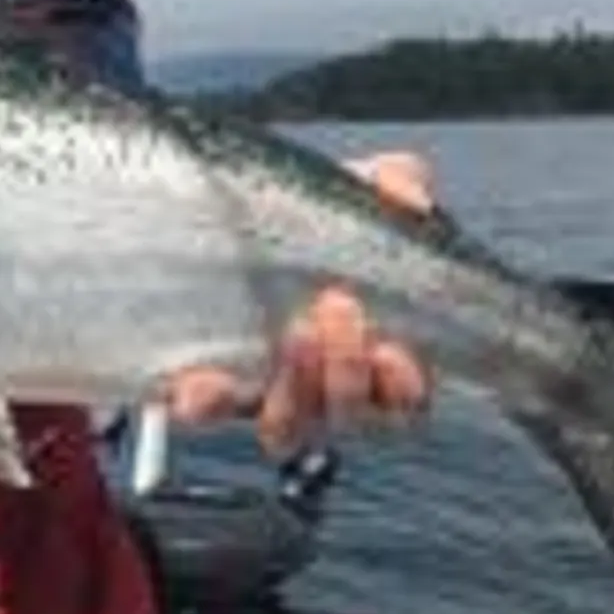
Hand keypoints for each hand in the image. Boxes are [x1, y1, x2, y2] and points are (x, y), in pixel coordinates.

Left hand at [164, 150, 436, 454]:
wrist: (212, 213)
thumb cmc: (301, 216)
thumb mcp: (352, 192)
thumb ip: (393, 186)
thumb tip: (409, 193)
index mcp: (370, 352)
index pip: (403, 397)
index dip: (404, 386)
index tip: (395, 351)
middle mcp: (318, 383)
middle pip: (347, 412)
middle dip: (348, 370)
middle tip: (338, 305)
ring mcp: (261, 391)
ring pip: (287, 426)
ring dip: (294, 389)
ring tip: (293, 333)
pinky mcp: (205, 388)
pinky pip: (206, 412)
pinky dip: (208, 403)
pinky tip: (204, 381)